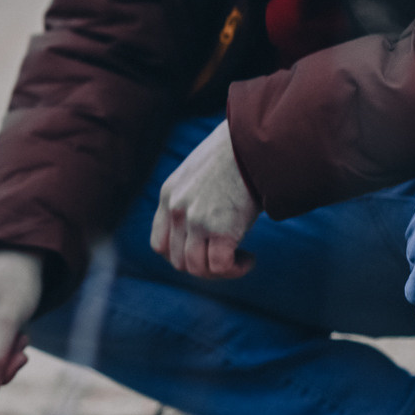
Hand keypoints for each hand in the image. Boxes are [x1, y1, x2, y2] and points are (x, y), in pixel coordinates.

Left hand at [153, 120, 259, 277]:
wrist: (254, 141)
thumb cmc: (236, 155)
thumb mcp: (200, 173)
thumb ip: (193, 197)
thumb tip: (208, 223)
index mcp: (168, 195)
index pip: (159, 244)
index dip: (180, 256)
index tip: (203, 252)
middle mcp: (177, 209)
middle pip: (177, 261)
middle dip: (202, 267)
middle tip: (225, 258)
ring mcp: (196, 220)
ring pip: (197, 269)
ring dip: (219, 272)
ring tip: (240, 260)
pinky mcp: (220, 229)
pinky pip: (220, 266)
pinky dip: (235, 269)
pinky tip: (249, 259)